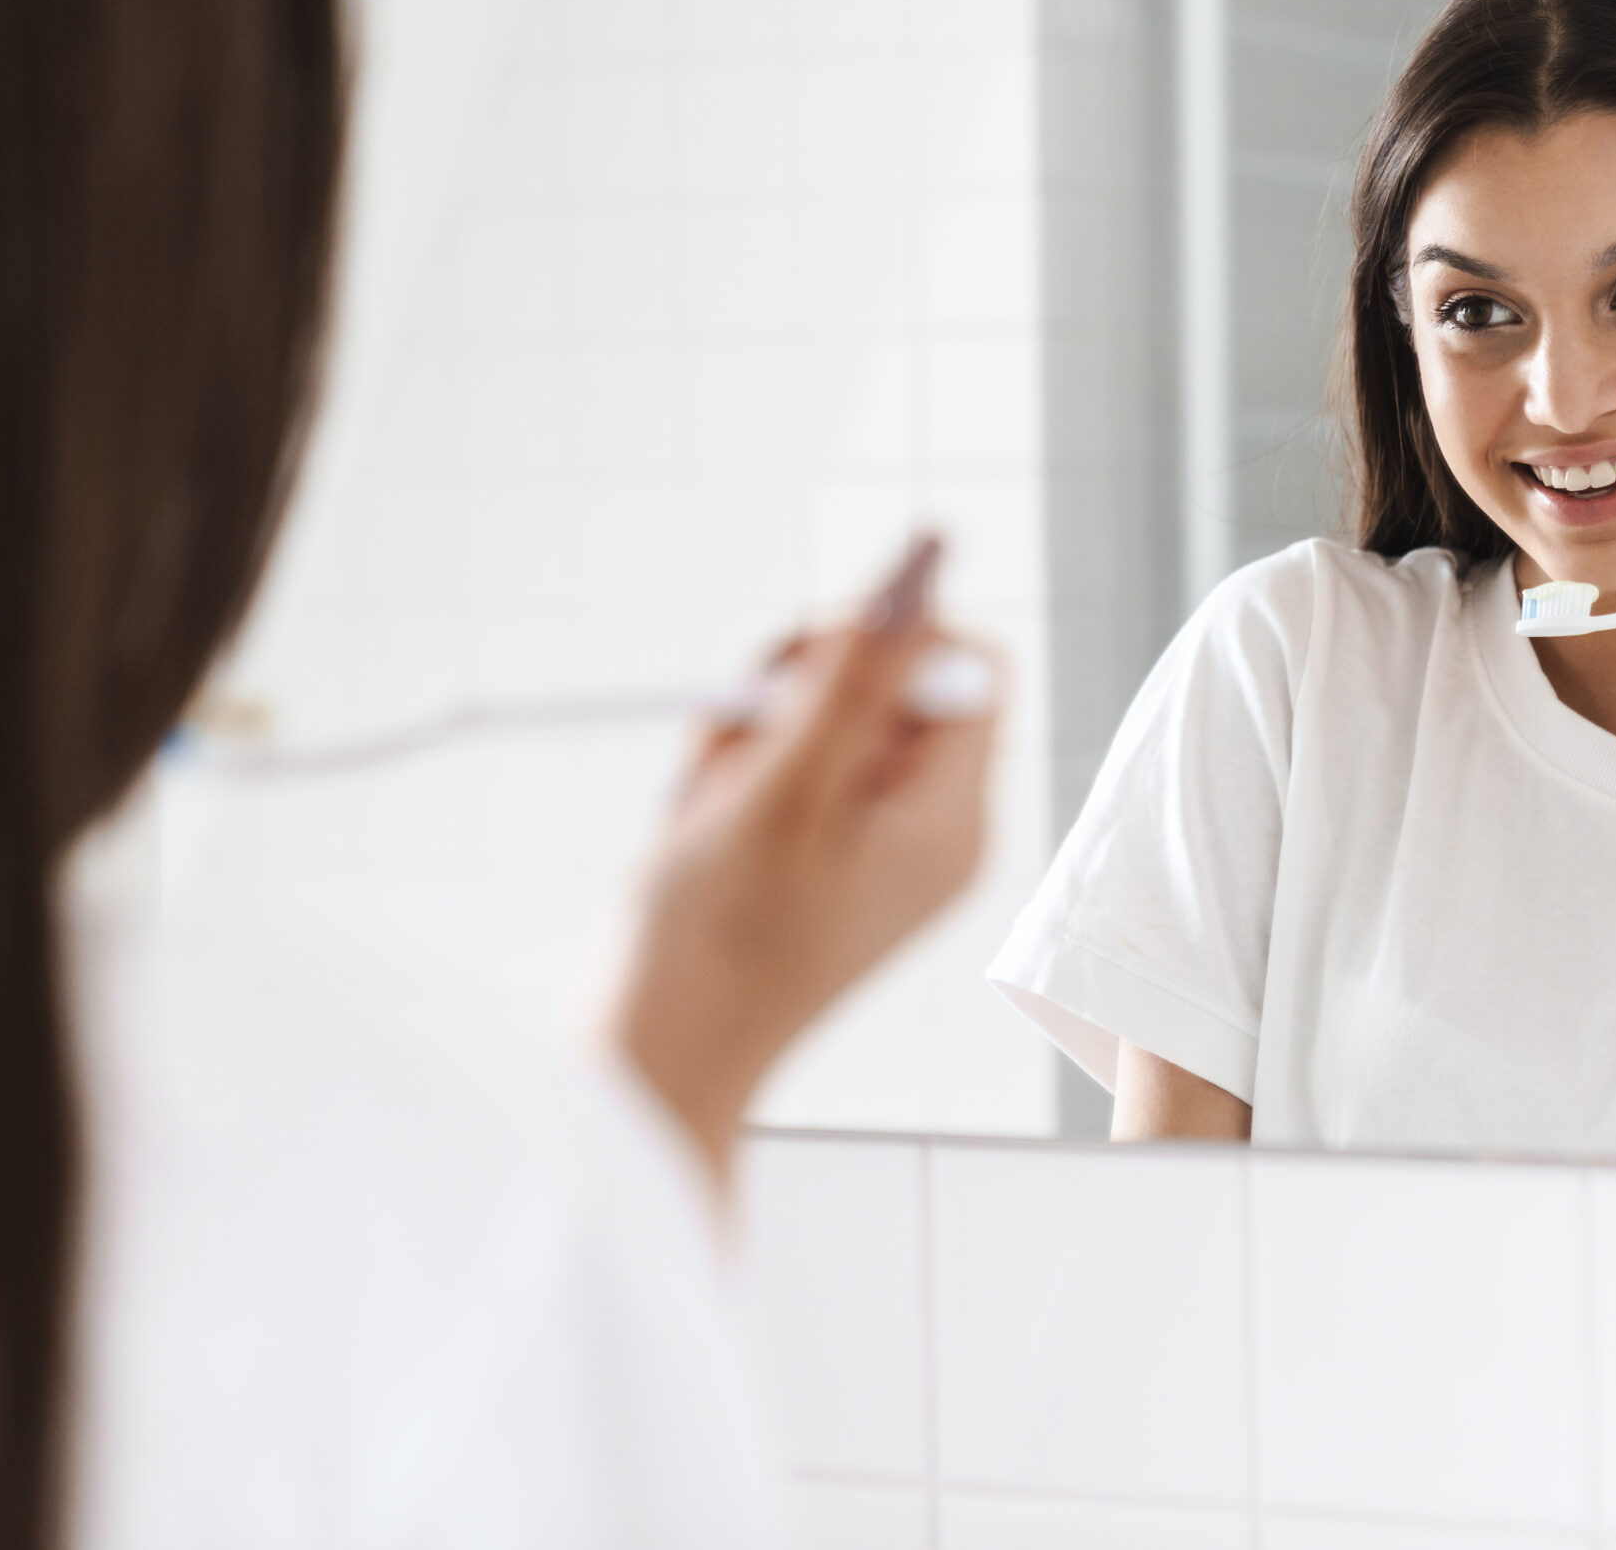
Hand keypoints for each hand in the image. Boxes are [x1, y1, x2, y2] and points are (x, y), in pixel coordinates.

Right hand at [615, 539, 998, 1168]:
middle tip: (730, 757)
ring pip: (821, 721)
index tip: (800, 680)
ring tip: (704, 807)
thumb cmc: (709, 940)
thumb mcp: (782, 780)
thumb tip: (929, 554)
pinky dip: (733, 778)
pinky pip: (790, 770)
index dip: (880, 641)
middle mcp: (934, 832)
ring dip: (748, 737)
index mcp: (955, 818)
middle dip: (793, 696)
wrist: (650, 1062)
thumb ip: (857, 666)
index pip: (964, 660)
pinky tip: (697, 827)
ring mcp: (879, 849)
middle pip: (888, 683)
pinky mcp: (823, 860)